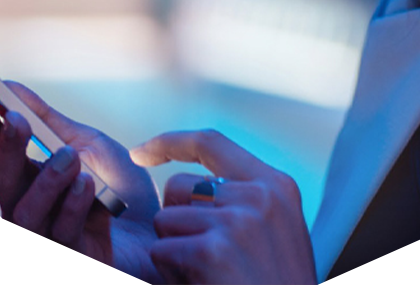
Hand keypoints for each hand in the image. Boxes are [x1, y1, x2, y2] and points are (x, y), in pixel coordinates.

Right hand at [0, 58, 161, 282]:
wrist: (159, 231)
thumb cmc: (119, 188)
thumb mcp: (87, 144)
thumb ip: (48, 122)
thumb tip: (8, 86)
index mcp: (25, 171)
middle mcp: (25, 202)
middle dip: (5, 145)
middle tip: (15, 117)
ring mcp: (44, 234)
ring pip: (24, 210)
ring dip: (47, 179)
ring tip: (70, 158)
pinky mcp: (68, 257)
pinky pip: (62, 230)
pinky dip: (75, 203)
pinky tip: (89, 185)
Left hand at [131, 129, 317, 283]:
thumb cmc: (278, 287)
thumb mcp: (279, 232)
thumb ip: (245, 201)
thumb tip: (185, 185)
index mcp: (276, 185)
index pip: (211, 141)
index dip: (169, 142)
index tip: (140, 152)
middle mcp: (259, 194)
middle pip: (179, 185)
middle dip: (175, 218)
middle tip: (200, 257)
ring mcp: (238, 219)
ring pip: (166, 220)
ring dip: (173, 252)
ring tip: (207, 278)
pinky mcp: (213, 250)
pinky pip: (162, 251)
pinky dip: (170, 274)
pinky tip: (200, 285)